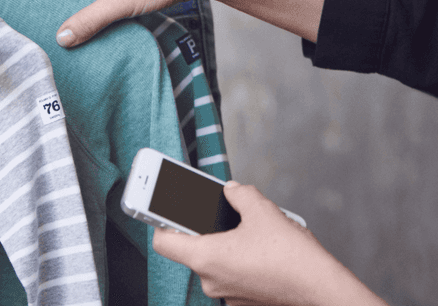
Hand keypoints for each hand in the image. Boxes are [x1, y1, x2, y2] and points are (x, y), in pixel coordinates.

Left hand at [152, 181, 387, 305]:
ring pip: (214, 263)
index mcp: (205, 257)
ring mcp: (227, 294)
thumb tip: (231, 191)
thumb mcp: (263, 211)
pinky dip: (240, 261)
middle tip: (222, 214)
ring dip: (226, 245)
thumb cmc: (293, 257)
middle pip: (191, 250)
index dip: (161, 223)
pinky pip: (232, 275)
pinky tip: (262, 251)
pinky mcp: (243, 301)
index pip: (163, 242)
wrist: (324, 291)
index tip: (164, 210)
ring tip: (252, 232)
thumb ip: (240, 195)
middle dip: (205, 229)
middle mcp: (210, 280)